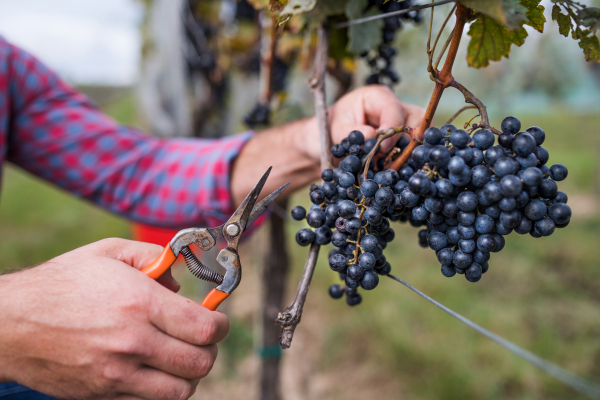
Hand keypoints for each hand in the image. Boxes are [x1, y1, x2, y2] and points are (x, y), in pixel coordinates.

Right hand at [0, 238, 228, 399]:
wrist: (10, 324)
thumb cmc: (61, 283)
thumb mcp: (108, 252)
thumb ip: (154, 258)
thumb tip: (180, 283)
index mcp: (139, 303)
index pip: (206, 328)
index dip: (221, 324)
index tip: (218, 319)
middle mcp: (132, 342)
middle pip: (201, 363)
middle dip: (210, 349)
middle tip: (200, 337)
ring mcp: (117, 375)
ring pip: (181, 390)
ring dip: (188, 374)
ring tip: (178, 355)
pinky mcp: (103, 394)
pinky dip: (161, 389)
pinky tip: (152, 369)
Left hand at [302, 84, 425, 160]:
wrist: (327, 142)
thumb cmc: (329, 130)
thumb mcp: (334, 130)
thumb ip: (350, 133)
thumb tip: (370, 135)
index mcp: (376, 97)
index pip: (394, 109)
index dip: (392, 130)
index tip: (382, 149)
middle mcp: (393, 105)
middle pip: (417, 118)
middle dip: (408, 140)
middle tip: (392, 159)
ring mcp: (401, 122)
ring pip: (420, 133)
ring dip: (408, 151)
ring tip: (390, 165)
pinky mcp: (402, 138)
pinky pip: (413, 147)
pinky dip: (406, 159)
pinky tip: (393, 170)